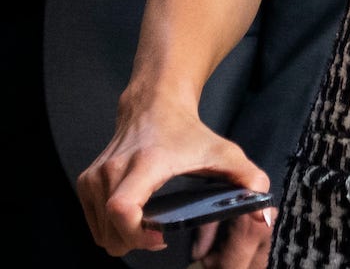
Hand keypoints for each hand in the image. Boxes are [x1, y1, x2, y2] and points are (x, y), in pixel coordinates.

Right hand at [76, 94, 270, 260]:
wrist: (153, 105)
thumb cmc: (186, 131)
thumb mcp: (224, 151)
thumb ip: (249, 178)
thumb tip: (262, 210)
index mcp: (143, 164)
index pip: (122, 209)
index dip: (137, 234)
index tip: (159, 238)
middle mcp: (112, 170)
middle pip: (110, 230)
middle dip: (136, 243)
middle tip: (159, 235)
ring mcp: (95, 177)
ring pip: (100, 232)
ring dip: (123, 238)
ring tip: (149, 227)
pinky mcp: (86, 182)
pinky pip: (94, 223)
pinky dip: (111, 229)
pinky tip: (134, 220)